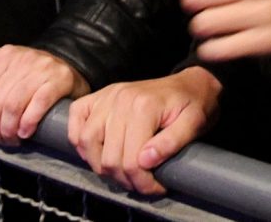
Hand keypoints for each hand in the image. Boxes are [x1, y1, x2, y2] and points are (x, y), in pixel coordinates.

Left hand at [0, 44, 86, 144]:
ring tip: (11, 138)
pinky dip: (28, 122)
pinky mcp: (60, 79)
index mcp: (5, 55)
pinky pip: (38, 104)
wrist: (70, 63)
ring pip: (13, 106)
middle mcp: (22, 58)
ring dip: (9, 129)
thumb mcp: (5, 62)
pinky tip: (26, 132)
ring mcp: (42, 68)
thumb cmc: (33, 71)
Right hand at [69, 67, 221, 194]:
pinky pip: (76, 118)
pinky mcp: (99, 96)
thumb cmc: (194, 104)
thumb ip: (171, 143)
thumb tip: (145, 160)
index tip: (155, 187)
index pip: (131, 160)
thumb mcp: (194, 123)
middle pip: (108, 157)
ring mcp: (107, 96)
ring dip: (100, 164)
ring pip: (86, 142)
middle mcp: (121, 99)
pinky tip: (97, 150)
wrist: (190, 83)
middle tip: (141, 183)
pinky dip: (79, 139)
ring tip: (121, 171)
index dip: (142, 182)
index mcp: (144, 107)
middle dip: (124, 179)